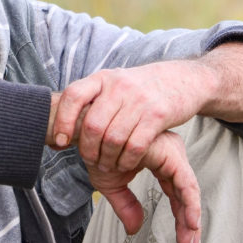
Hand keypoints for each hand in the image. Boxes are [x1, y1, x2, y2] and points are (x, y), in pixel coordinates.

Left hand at [52, 61, 207, 171]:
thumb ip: (92, 100)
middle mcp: (119, 86)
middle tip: (91, 161)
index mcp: (103, 78)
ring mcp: (139, 99)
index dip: (63, 121)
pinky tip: (126, 163)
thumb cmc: (142, 88)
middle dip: (88, 149)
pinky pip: (135, 145)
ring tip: (108, 165)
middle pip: (92, 125)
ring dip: (107, 159)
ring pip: (112, 139)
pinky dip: (126, 160)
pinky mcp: (158, 115)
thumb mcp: (115, 84)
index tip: (61, 142)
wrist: (182, 79)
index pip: (73, 95)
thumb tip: (59, 128)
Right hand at [87, 130, 200, 242]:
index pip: (175, 194)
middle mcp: (169, 155)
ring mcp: (170, 153)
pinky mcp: (168, 153)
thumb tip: (135, 228)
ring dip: (190, 217)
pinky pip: (185, 182)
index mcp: (160, 160)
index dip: (180, 218)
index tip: (184, 240)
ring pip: (188, 190)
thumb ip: (126, 205)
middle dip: (188, 223)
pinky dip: (189, 202)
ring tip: (190, 238)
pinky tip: (190, 220)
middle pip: (184, 194)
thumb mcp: (111, 184)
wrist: (85, 132)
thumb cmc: (96, 149)